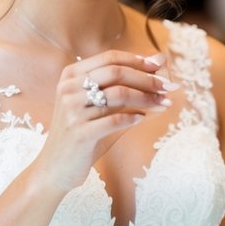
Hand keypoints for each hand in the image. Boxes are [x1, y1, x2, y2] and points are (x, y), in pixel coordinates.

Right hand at [33, 50, 173, 192]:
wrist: (55, 167)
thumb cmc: (83, 133)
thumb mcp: (101, 106)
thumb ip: (126, 86)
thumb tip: (161, 61)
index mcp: (71, 75)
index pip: (110, 58)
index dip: (137, 60)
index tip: (160, 67)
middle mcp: (69, 89)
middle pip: (116, 73)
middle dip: (147, 79)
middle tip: (169, 87)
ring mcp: (72, 111)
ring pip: (118, 95)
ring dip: (146, 98)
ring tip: (163, 104)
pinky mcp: (79, 133)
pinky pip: (115, 120)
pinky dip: (133, 118)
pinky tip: (142, 119)